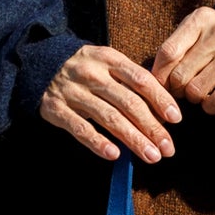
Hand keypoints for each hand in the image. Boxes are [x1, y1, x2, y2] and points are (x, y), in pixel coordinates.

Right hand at [40, 45, 181, 163]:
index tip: (175, 119)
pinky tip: (115, 155)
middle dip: (151, 127)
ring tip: (151, 156)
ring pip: (109, 118)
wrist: (39, 64)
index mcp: (108, 59)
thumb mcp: (106, 63)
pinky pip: (80, 129)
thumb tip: (162, 111)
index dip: (160, 99)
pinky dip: (98, 142)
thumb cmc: (84, 69)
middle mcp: (92, 73)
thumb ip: (130, 81)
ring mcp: (73, 92)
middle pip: (128, 102)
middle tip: (167, 147)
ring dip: (133, 139)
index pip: (141, 79)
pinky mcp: (56, 109)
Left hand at [151, 7, 214, 111]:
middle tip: (181, 89)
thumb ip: (173, 50)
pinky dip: (209, 107)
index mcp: (202, 18)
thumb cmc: (214, 40)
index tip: (159, 83)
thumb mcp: (194, 33)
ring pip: (196, 91)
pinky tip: (210, 100)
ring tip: (198, 91)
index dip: (159, 75)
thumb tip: (151, 81)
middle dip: (176, 89)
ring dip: (193, 98)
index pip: (168, 53)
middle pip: (180, 76)